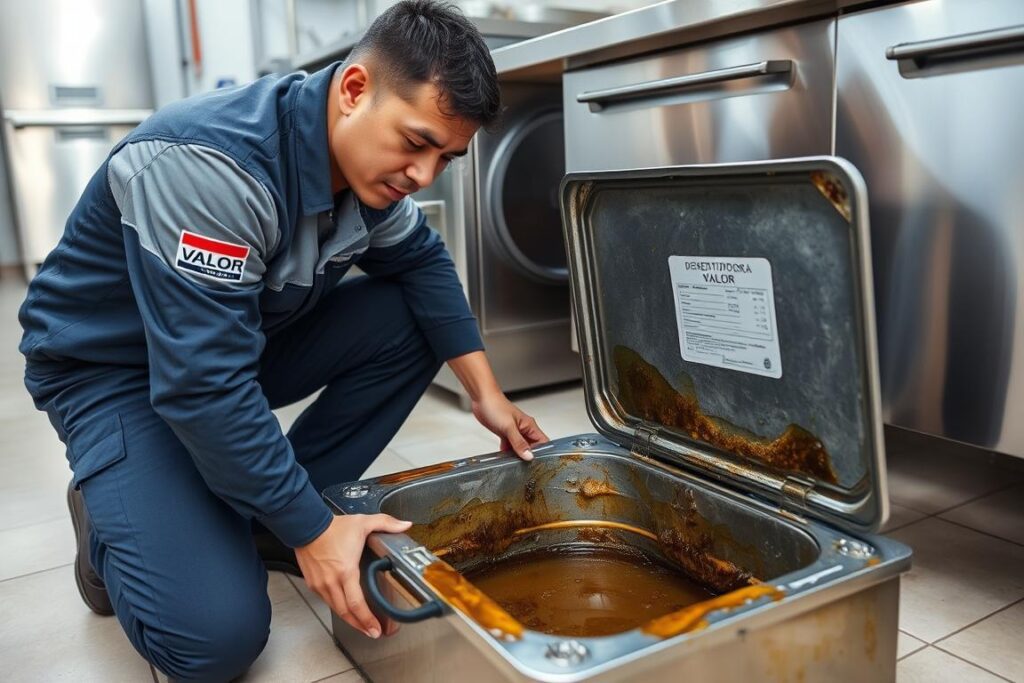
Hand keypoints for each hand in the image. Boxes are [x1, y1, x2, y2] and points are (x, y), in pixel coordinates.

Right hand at [295, 514, 411, 637]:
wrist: (307, 525)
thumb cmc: (333, 527)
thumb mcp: (363, 522)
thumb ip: (386, 523)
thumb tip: (405, 525)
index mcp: (346, 571)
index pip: (356, 604)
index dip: (367, 619)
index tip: (376, 629)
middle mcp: (332, 582)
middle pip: (346, 613)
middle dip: (361, 626)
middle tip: (373, 633)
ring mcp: (321, 584)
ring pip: (336, 609)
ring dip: (349, 620)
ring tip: (361, 625)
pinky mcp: (313, 584)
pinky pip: (327, 601)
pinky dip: (338, 608)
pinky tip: (346, 609)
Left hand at [472, 391, 548, 460]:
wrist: (482, 398)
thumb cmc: (496, 406)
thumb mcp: (509, 427)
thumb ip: (519, 443)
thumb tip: (529, 456)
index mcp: (529, 426)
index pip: (543, 442)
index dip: (542, 453)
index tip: (538, 464)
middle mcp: (523, 429)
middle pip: (532, 447)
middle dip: (528, 457)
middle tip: (524, 467)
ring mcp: (514, 432)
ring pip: (520, 448)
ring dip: (517, 456)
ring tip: (513, 464)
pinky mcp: (504, 433)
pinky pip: (509, 446)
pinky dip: (507, 452)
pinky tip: (503, 458)